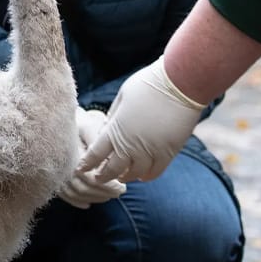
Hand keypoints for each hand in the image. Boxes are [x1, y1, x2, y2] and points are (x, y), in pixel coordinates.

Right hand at [58, 108, 126, 208]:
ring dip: (93, 197)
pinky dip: (77, 201)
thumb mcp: (92, 125)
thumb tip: (110, 160)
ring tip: (108, 196)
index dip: (106, 186)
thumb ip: (99, 141)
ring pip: (75, 193)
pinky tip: (88, 204)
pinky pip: (64, 195)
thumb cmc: (82, 122)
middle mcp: (62, 165)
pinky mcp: (53, 177)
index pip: (90, 178)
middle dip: (103, 193)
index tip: (121, 187)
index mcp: (72, 153)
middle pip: (83, 188)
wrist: (60, 122)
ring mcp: (56, 172)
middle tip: (120, 192)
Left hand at [77, 56, 205, 182]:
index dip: (86, 164)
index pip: (95, 154)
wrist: (180, 83)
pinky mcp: (168, 152)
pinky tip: (142, 175)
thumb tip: (108, 128)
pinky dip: (146, 176)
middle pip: (112, 170)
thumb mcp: (123, 96)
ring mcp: (150, 151)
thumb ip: (114, 116)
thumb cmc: (148, 84)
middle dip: (102, 176)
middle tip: (98, 178)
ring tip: (121, 175)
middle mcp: (131, 144)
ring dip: (125, 177)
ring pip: (134, 174)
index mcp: (116, 129)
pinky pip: (154, 173)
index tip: (80, 169)